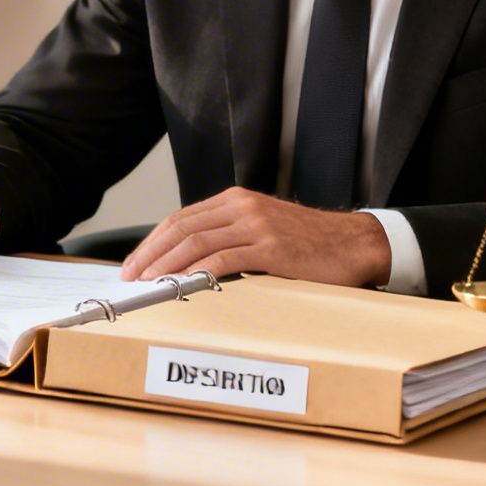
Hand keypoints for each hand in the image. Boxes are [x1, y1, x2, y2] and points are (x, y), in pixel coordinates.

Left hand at [119, 187, 391, 287]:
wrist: (354, 244)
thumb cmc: (308, 243)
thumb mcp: (263, 227)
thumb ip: (230, 235)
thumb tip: (188, 260)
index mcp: (236, 200)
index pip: (181, 218)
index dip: (152, 241)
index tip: (134, 262)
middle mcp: (242, 207)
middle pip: (181, 228)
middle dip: (150, 254)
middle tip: (131, 275)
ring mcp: (256, 225)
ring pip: (196, 243)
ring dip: (166, 265)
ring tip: (148, 284)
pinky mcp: (271, 248)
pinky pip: (224, 259)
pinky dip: (197, 272)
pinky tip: (182, 285)